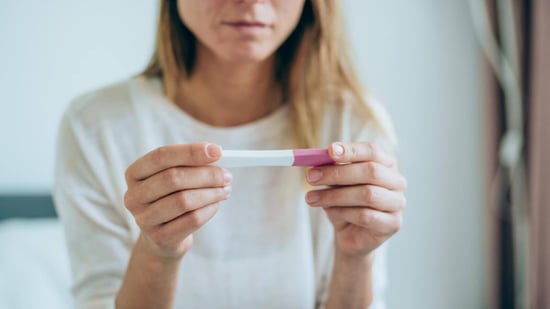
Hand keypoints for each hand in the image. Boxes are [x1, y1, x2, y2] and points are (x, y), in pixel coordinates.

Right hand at [124, 142, 231, 260]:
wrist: (162, 238)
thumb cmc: (171, 198)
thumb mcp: (174, 177)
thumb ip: (190, 163)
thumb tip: (215, 152)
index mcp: (135, 173)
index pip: (161, 156)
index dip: (190, 152)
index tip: (217, 151)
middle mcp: (134, 196)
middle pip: (173, 178)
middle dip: (206, 175)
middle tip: (227, 175)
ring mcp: (143, 219)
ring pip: (184, 201)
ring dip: (211, 193)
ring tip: (225, 190)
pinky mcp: (159, 237)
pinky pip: (192, 220)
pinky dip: (209, 210)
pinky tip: (216, 205)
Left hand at [305, 142, 406, 256]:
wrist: (351, 234)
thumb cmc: (344, 202)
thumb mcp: (335, 183)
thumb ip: (331, 169)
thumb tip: (317, 160)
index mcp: (386, 163)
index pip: (372, 151)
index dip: (351, 150)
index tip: (329, 151)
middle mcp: (396, 181)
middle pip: (371, 171)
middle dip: (338, 173)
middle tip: (311, 176)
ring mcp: (397, 203)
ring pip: (367, 194)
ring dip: (335, 195)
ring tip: (311, 198)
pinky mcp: (392, 224)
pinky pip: (365, 216)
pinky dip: (342, 212)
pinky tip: (328, 211)